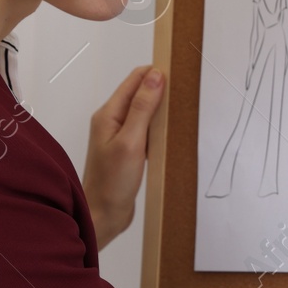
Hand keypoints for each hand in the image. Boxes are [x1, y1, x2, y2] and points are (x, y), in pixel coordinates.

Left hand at [82, 66, 165, 249]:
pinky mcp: (128, 150)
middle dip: (161, 90)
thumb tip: (155, 76)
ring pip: (145, 112)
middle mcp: (112, 121)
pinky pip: (146, 130)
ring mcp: (119, 135)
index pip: (135, 80)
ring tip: (181, 112)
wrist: (103, 215)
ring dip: (161, 110)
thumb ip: (142, 108)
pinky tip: (170, 134)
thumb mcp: (131, 142)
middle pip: (140, 93)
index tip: (179, 72)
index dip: (156, 73)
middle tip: (184, 93)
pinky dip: (159, 128)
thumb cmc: (112, 183)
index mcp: (108, 114)